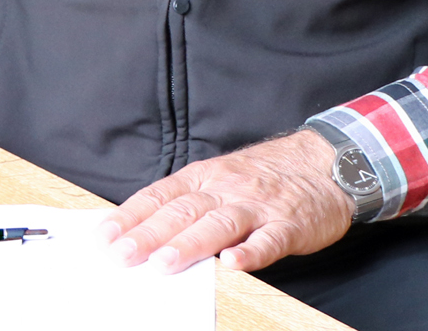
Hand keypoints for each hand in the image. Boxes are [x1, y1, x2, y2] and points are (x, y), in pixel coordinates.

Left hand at [97, 130, 352, 272]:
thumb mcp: (218, 179)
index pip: (159, 196)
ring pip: (218, 225)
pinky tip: (233, 264)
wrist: (323, 163)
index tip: (104, 237)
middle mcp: (225, 188)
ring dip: (189, 244)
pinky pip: (268, 240)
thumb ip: (186, 203)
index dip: (131, 217)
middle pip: (182, 212)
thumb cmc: (262, 177)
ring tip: (164, 264)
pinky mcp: (289, 225)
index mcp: (203, 177)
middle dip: (149, 235)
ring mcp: (257, 206)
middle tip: (122, 256)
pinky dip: (250, 253)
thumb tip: (141, 231)